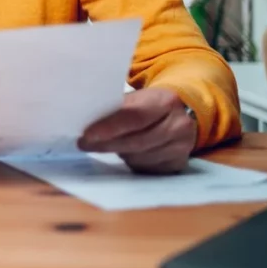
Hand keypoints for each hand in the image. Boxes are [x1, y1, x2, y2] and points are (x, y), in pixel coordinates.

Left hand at [77, 88, 196, 173]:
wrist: (180, 113)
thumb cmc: (149, 105)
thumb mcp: (138, 98)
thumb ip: (118, 109)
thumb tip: (86, 122)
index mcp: (166, 101)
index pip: (134, 116)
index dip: (109, 127)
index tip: (86, 134)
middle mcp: (178, 125)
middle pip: (136, 141)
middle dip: (106, 144)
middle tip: (84, 144)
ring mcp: (182, 147)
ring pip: (140, 158)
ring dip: (118, 153)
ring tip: (105, 146)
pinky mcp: (178, 164)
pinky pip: (147, 169)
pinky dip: (131, 162)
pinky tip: (124, 154)